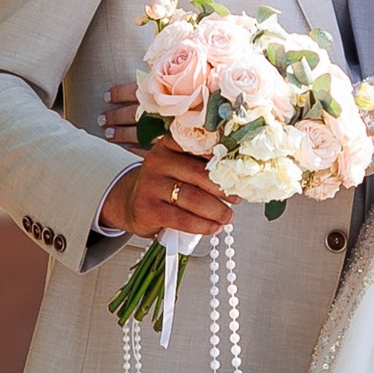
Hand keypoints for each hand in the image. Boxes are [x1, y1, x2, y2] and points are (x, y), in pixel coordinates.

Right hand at [97, 133, 234, 237]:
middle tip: (238, 198)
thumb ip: (202, 164)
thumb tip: (239, 176)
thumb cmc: (166, 185)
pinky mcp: (148, 209)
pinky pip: (183, 219)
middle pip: (201, 175)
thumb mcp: (179, 166)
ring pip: (194, 199)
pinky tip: (214, 227)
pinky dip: (204, 226)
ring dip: (218, 211)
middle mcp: (158, 161)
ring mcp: (150, 185)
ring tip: (228, 217)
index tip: (241, 168)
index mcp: (169, 145)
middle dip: (225, 190)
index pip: (200, 146)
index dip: (223, 157)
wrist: (133, 204)